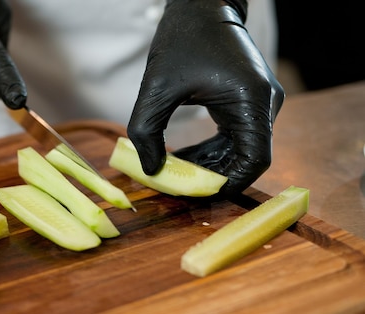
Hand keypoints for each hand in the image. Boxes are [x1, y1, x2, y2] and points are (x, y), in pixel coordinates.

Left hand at [127, 0, 284, 196]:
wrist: (200, 5)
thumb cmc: (181, 40)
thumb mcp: (156, 87)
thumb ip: (147, 131)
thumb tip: (150, 170)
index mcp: (251, 100)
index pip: (255, 160)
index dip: (229, 184)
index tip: (198, 195)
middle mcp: (264, 103)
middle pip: (246, 158)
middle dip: (212, 177)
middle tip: (178, 187)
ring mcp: (259, 102)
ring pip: (239, 150)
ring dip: (210, 165)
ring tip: (175, 172)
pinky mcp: (248, 100)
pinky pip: (234, 136)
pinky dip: (212, 151)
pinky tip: (185, 156)